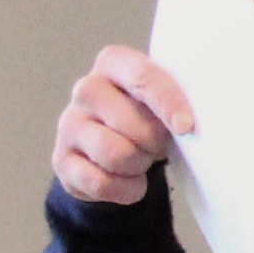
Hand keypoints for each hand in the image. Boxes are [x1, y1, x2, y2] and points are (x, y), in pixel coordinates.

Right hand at [53, 46, 192, 205]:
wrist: (118, 149)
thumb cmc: (151, 115)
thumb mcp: (165, 99)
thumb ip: (178, 98)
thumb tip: (191, 123)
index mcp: (114, 63)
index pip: (142, 77)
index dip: (167, 103)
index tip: (186, 127)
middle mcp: (86, 90)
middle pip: (132, 123)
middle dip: (156, 142)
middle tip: (160, 144)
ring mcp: (69, 125)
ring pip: (116, 154)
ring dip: (140, 165)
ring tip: (144, 159)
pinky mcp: (61, 160)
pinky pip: (101, 183)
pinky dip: (126, 189)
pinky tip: (131, 180)